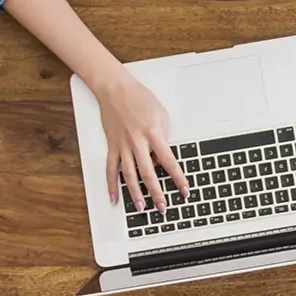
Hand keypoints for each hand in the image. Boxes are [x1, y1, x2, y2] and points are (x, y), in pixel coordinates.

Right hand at [92, 71, 189, 210]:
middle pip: (148, 173)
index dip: (178, 178)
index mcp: (153, 133)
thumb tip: (162, 156)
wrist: (115, 89)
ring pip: (129, 175)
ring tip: (142, 207)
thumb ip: (164, 136)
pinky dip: (111, 185)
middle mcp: (137, 142)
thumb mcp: (161, 114)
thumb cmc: (139, 98)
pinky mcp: (112, 146)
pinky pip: (111, 169)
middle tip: (162, 207)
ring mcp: (123, 145)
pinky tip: (114, 197)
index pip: (169, 161)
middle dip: (156, 192)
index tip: (184, 191)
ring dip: (136, 193)